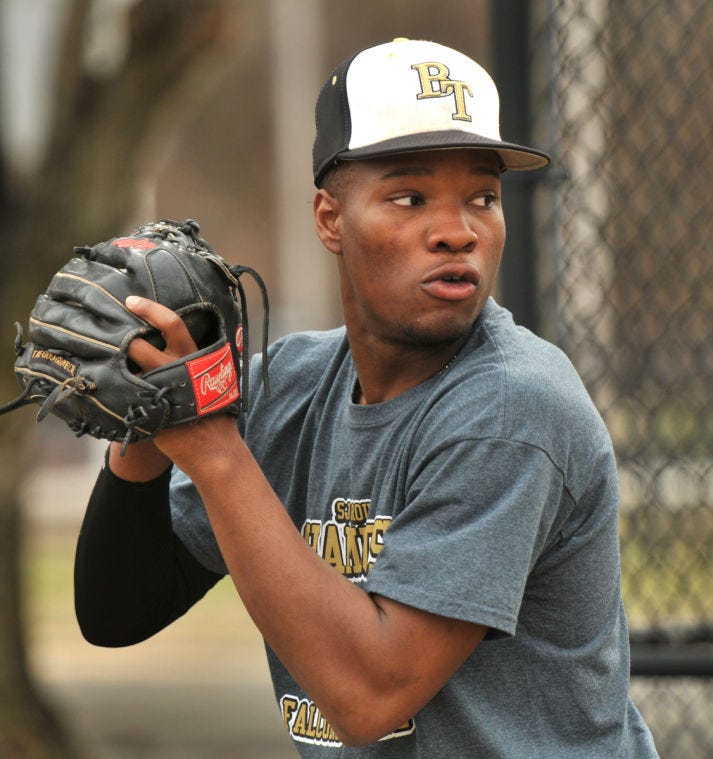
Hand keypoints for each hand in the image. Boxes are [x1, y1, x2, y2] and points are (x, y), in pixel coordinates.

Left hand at [109, 295, 205, 479]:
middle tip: (105, 329)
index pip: (171, 323)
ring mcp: (158, 389)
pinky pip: (125, 391)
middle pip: (137, 344)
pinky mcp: (146, 409)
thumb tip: (187, 345)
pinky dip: (115, 386)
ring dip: (113, 361)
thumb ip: (202, 362)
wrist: (211, 447)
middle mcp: (174, 369)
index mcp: (194, 357)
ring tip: (101, 355)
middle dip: (121, 336)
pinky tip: (105, 382)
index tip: (131, 301)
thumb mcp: (217, 379)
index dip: (150, 309)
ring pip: (127, 367)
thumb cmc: (216, 412)